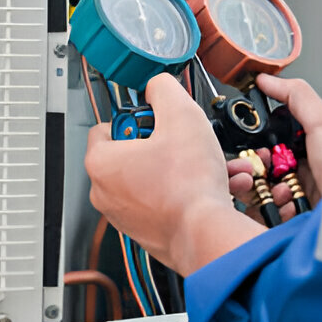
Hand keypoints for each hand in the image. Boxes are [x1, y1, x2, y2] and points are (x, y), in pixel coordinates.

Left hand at [85, 73, 263, 275]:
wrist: (206, 235)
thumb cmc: (188, 185)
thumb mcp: (181, 115)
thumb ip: (164, 90)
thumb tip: (157, 86)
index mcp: (101, 162)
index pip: (108, 126)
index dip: (139, 119)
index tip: (159, 122)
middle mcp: (105, 192)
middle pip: (135, 153)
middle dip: (170, 145)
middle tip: (189, 144)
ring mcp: (125, 215)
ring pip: (157, 178)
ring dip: (188, 168)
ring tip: (216, 165)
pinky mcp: (147, 232)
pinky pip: (167, 202)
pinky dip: (189, 192)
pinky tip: (219, 187)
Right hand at [226, 75, 321, 221]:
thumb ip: (297, 96)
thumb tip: (267, 78)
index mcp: (309, 147)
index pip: (268, 141)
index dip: (257, 144)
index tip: (258, 148)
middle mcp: (303, 172)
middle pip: (259, 168)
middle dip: (255, 170)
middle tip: (266, 172)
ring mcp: (299, 198)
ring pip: (259, 193)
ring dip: (263, 192)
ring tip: (283, 193)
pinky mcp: (295, 220)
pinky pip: (266, 217)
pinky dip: (270, 212)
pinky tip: (288, 209)